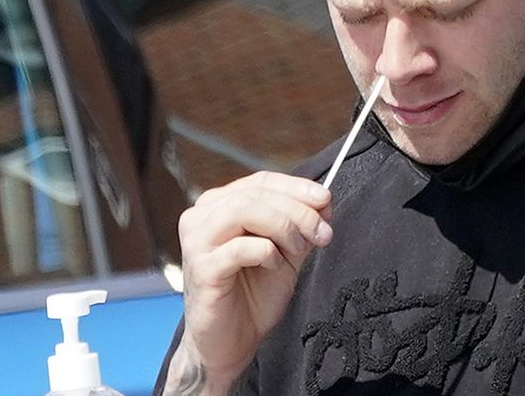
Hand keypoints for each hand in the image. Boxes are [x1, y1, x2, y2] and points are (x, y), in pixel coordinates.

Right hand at [175, 171, 333, 393]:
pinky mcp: (201, 268)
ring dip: (283, 226)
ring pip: (244, 210)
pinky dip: (267, 253)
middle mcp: (201, 216)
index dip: (297, 186)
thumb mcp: (287, 253)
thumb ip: (301, 226)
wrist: (232, 343)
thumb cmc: (254, 295)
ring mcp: (197, 241)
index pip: (262, 181)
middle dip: (298, 210)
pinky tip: (275, 266)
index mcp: (220, 205)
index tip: (326, 199)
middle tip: (322, 232)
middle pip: (256, 194)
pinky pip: (240, 247)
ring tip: (299, 249)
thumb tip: (325, 200)